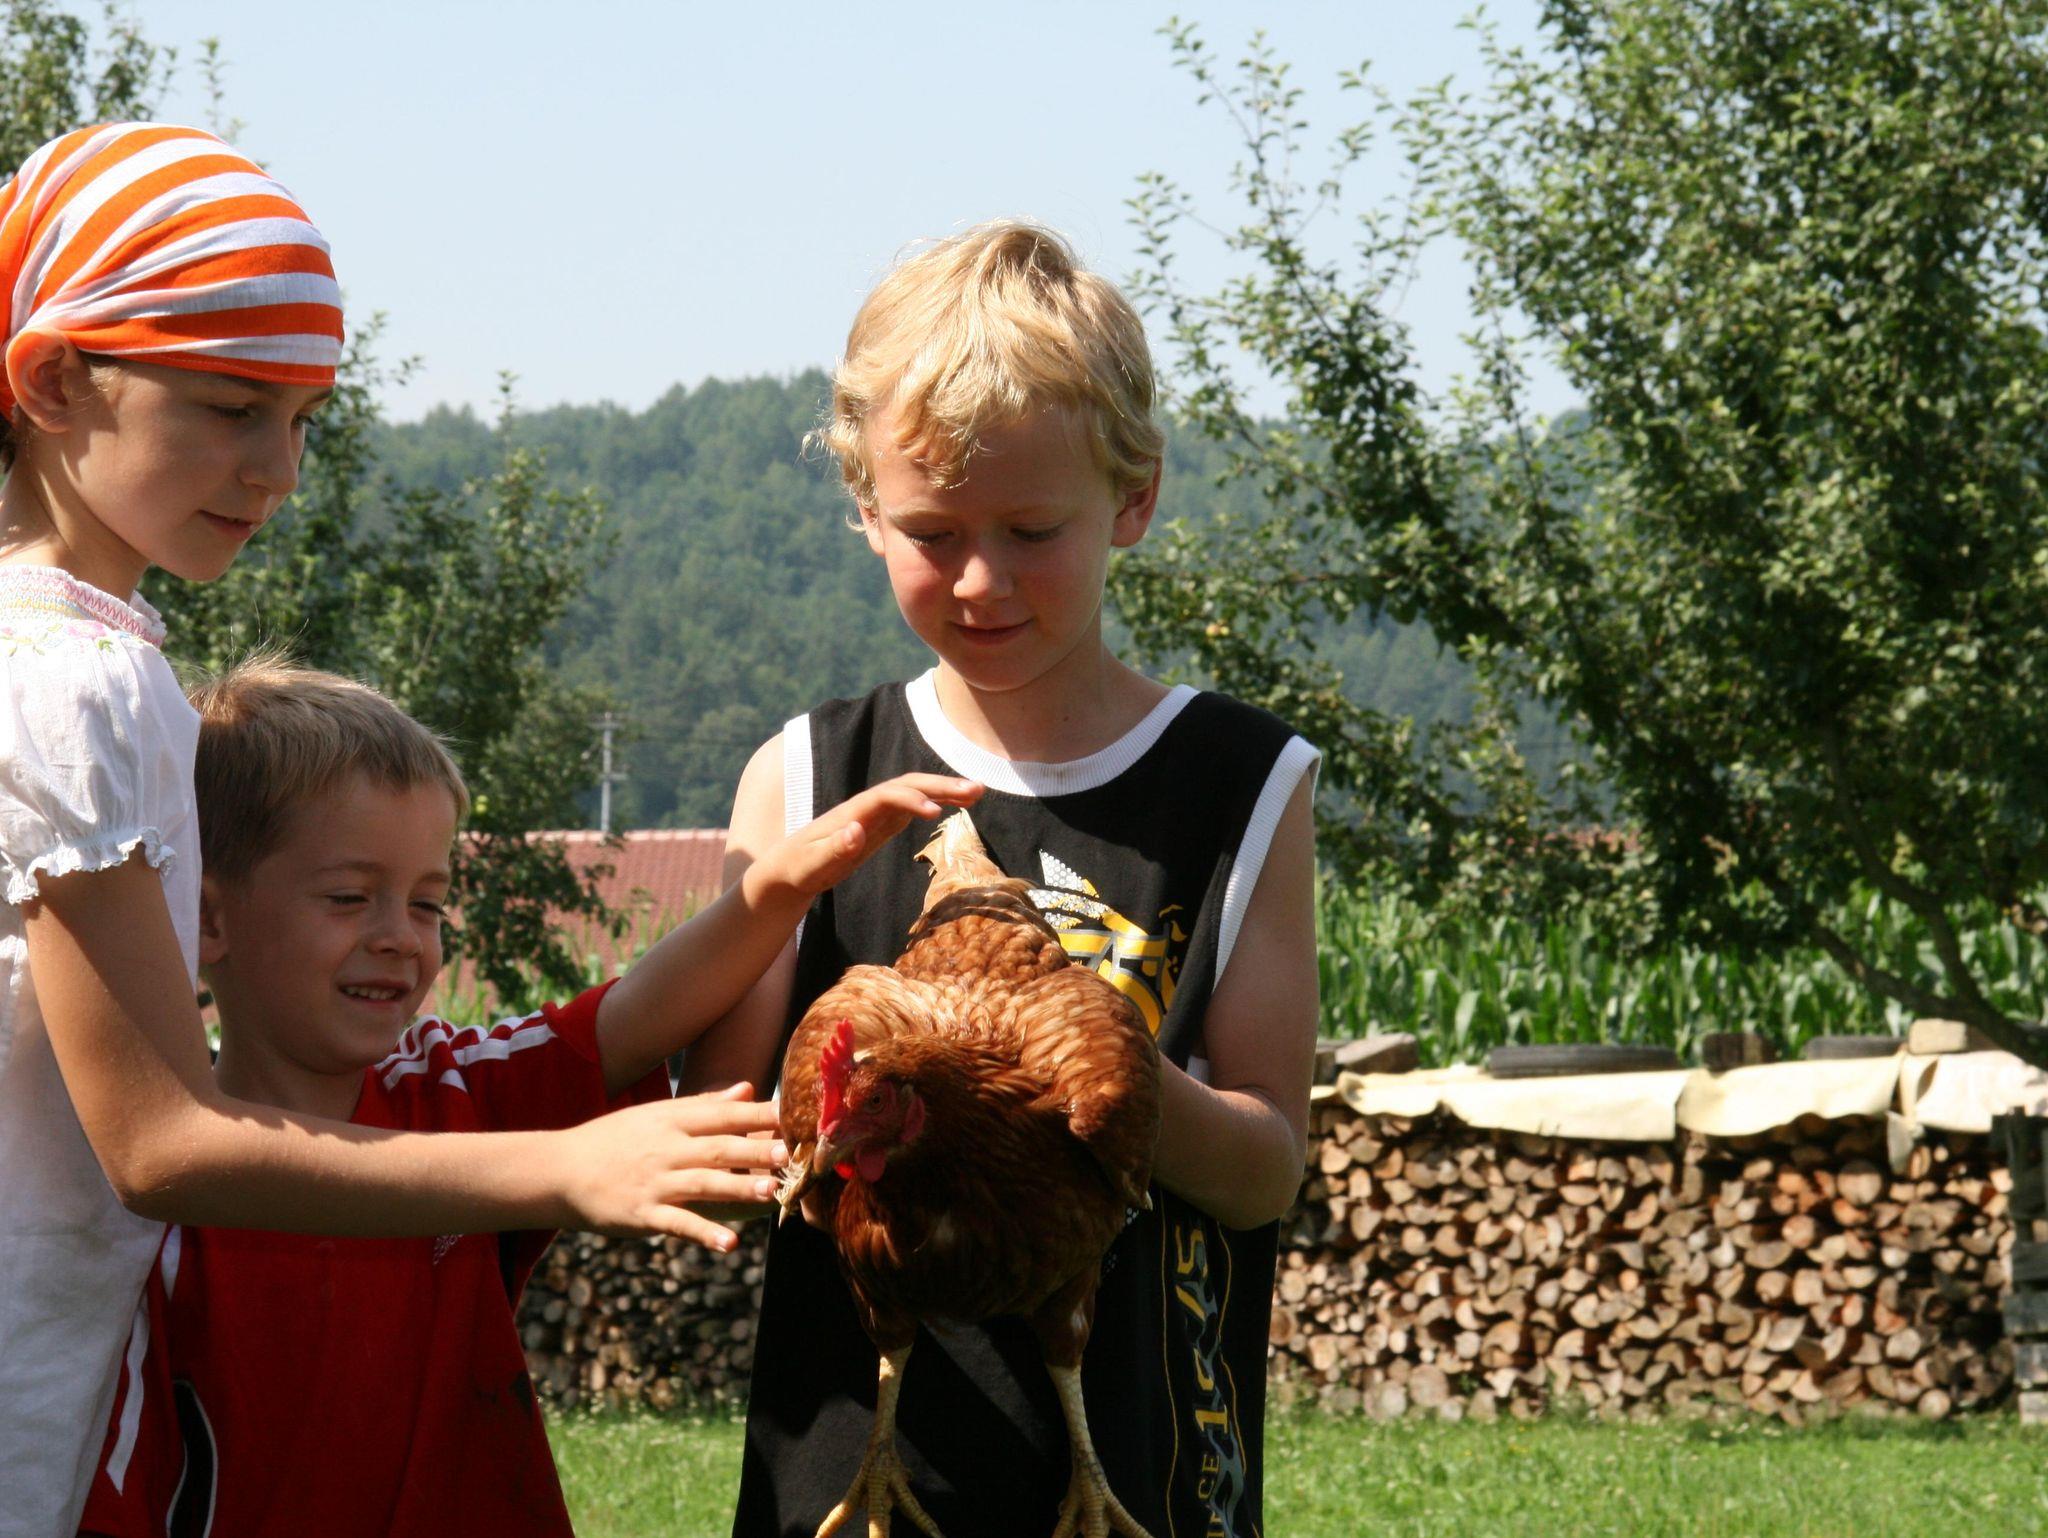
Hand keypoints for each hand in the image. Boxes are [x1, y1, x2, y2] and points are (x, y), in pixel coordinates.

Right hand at [555, 1085, 785, 1249]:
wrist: (559, 1169)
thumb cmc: (614, 1140)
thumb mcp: (656, 1115)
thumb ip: (704, 1105)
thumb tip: (748, 1089)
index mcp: (672, 1120)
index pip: (723, 1114)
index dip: (758, 1115)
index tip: (793, 1114)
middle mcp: (667, 1148)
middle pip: (719, 1148)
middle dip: (757, 1150)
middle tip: (792, 1153)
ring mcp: (655, 1182)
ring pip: (703, 1184)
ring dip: (739, 1189)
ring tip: (772, 1192)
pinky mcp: (642, 1213)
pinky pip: (678, 1224)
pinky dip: (705, 1233)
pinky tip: (731, 1244)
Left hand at [746, 773, 981, 906]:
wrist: (785, 870)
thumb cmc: (795, 870)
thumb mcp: (809, 866)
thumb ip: (833, 850)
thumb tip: (857, 831)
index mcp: (851, 813)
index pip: (887, 795)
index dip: (911, 798)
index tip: (935, 812)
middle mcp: (866, 807)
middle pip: (908, 785)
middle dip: (941, 785)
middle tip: (977, 789)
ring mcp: (874, 815)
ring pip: (914, 793)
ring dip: (944, 790)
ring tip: (978, 792)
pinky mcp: (879, 826)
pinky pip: (911, 808)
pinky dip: (935, 802)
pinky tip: (956, 804)